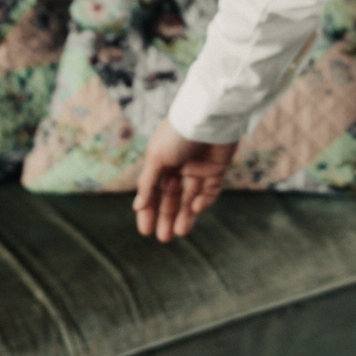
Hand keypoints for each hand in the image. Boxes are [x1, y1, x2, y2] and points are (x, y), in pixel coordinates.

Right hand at [133, 120, 237, 241]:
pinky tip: (196, 207)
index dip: (149, 211)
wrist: (209, 118)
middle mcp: (180, 166)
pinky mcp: (217, 170)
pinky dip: (203, 202)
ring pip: (191, 199)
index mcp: (162, 161)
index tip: (145, 231)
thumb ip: (148, 183)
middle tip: (164, 238)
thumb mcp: (157, 158)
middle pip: (172, 198)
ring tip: (179, 232)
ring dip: (185, 216)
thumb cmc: (178, 135)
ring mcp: (199, 169)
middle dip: (167, 217)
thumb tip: (138, 206)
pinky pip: (210, 191)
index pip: (153, 192)